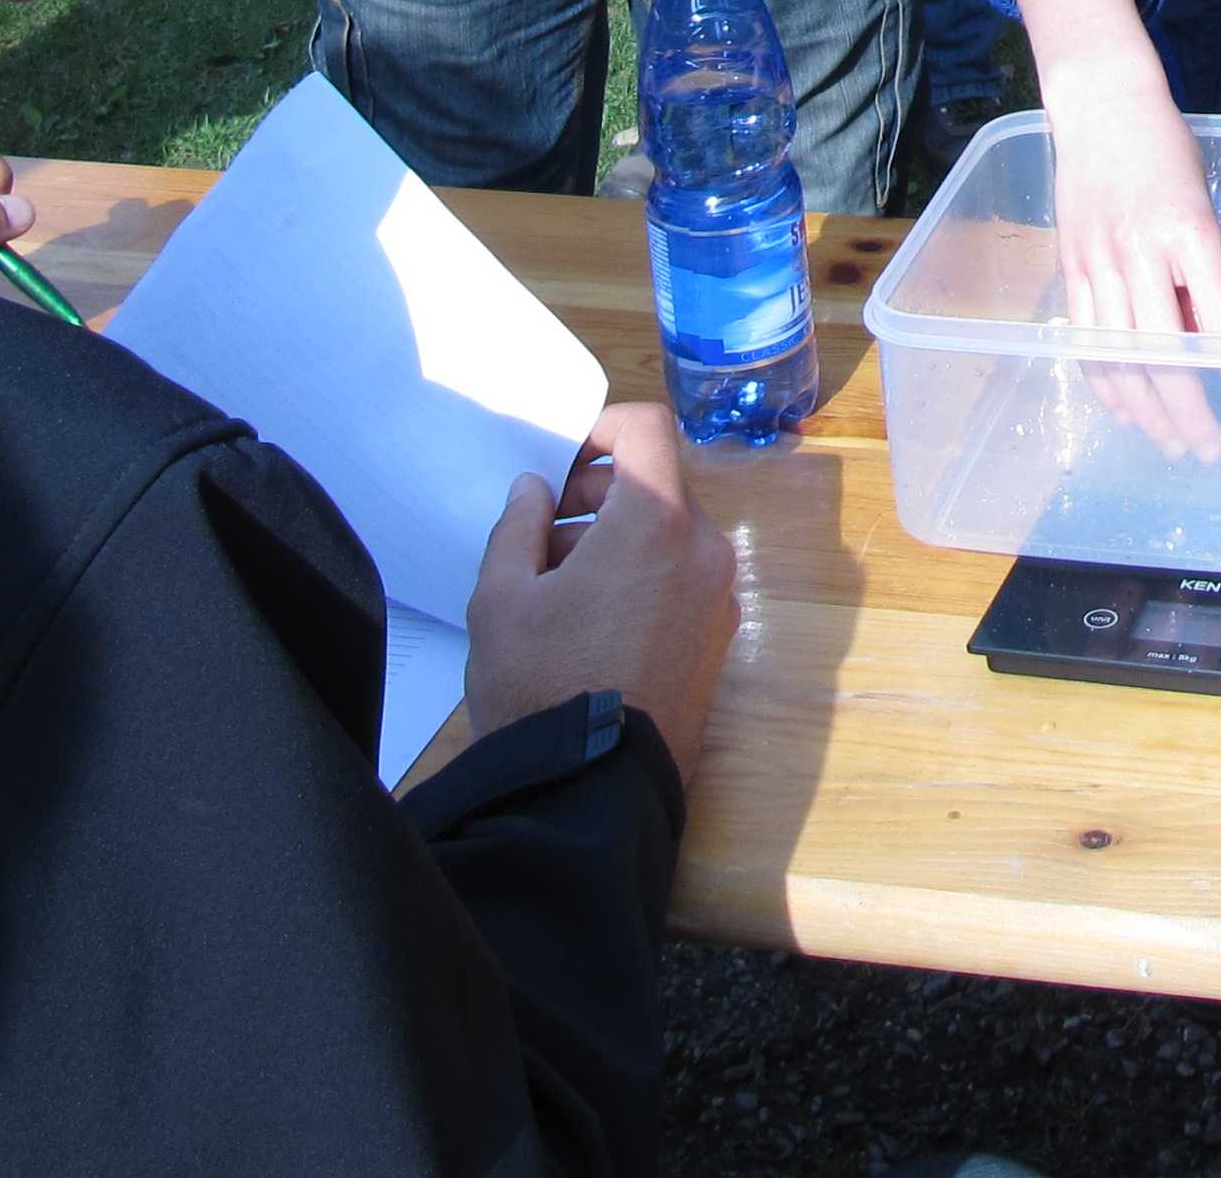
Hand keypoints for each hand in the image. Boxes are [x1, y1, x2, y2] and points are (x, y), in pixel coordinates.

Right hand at [462, 402, 739, 782]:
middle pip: (658, 484)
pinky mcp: (718, 640)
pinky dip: (643, 576)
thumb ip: (517, 526)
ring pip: (670, 534)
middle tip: (542, 531)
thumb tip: (535, 489)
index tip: (560, 462)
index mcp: (656, 522)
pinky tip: (590, 622)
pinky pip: (682, 579)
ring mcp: (719, 598)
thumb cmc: (541, 684)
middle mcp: (703, 550)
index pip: (647, 430)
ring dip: (618, 538)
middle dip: (598, 494)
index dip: (601, 429)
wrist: (592, 791)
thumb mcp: (501, 598)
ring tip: (555, 585)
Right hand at [1044, 58, 1220, 463]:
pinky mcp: (1070, 266)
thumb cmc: (1167, 149)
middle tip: (1212, 449)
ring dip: (1149, 412)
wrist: (1102, 103)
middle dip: (1192, 415)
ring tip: (1173, 444)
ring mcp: (1098, 262)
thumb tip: (1212, 345)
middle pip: (1166, 357)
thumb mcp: (1203, 204)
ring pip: (1122, 359)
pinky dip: (1105, 383)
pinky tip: (1125, 411)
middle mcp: (1141, 252)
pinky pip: (1086, 339)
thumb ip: (1203, 273)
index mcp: (1190, 233)